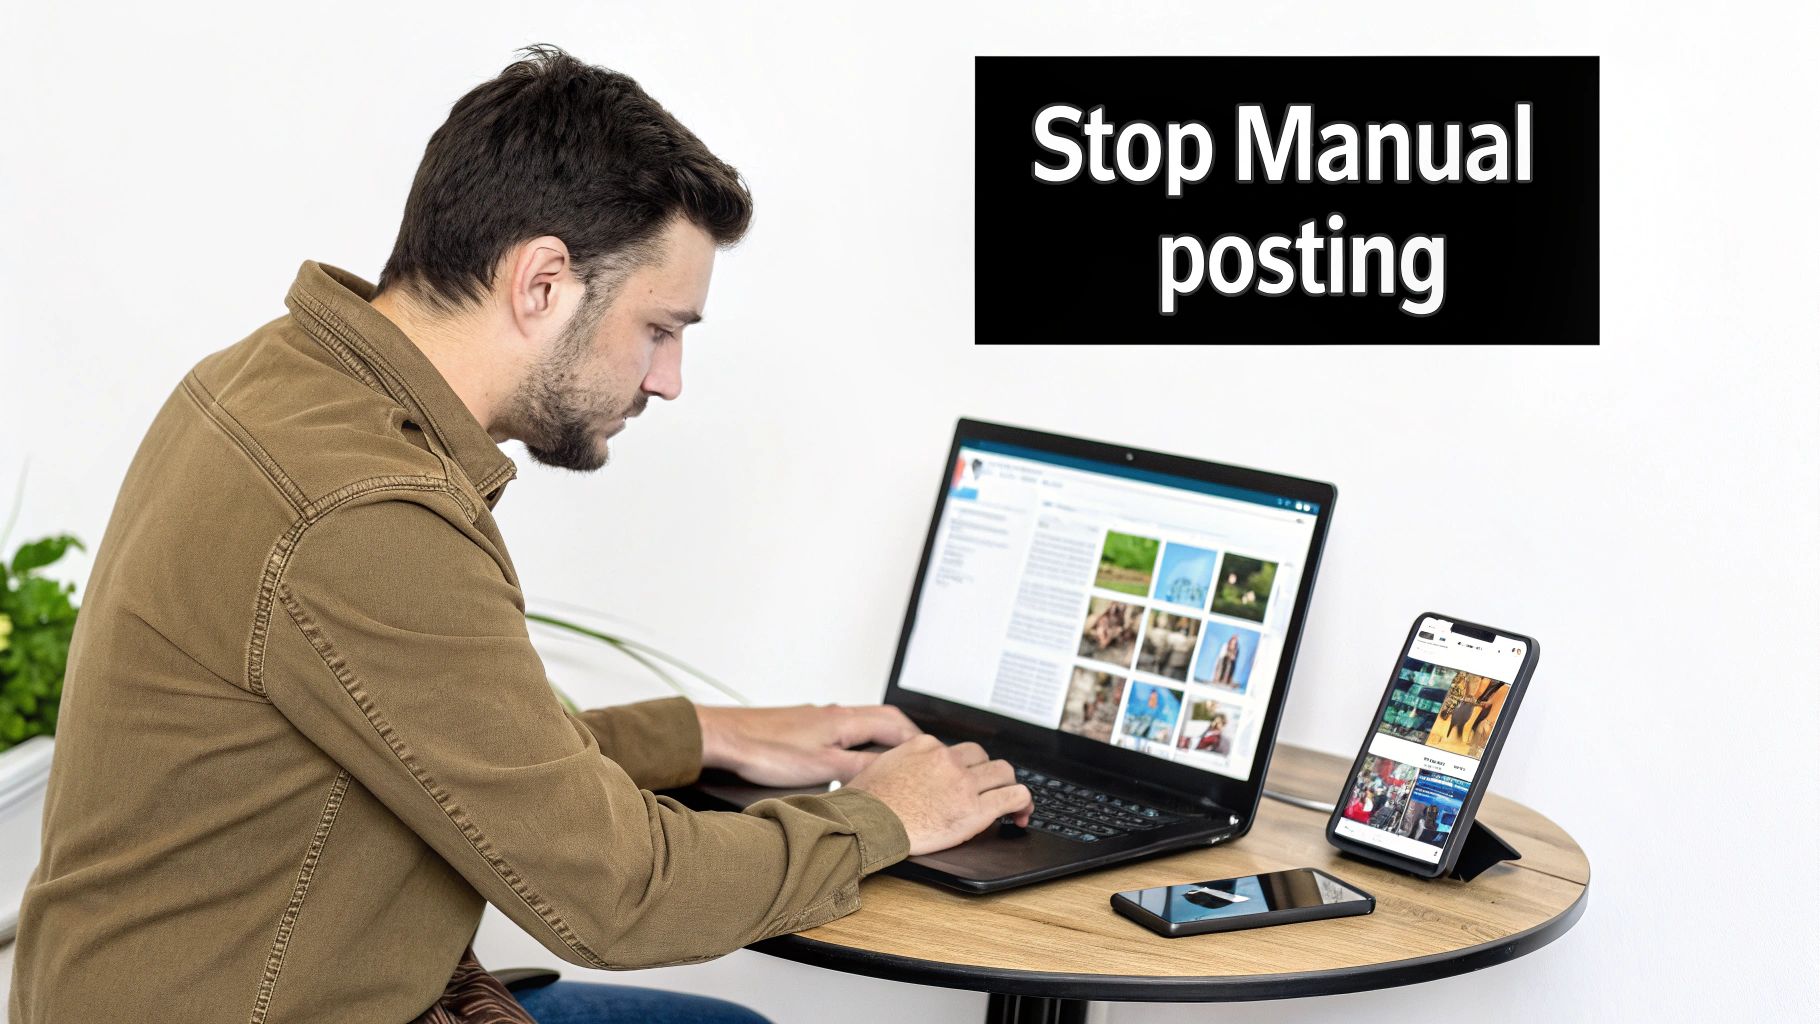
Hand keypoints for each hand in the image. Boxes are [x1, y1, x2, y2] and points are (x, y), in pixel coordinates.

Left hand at [695, 703, 921, 786]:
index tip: (933, 755)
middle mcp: (834, 713)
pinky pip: (842, 728)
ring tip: (891, 759)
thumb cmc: (765, 750)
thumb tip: (892, 772)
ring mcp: (818, 717)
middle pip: (882, 718)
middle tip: (921, 755)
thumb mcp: (822, 768)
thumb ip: (860, 768)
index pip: (895, 725)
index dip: (917, 741)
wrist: (726, 737)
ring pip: (861, 722)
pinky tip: (849, 756)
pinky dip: (858, 740)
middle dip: (906, 736)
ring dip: (881, 737)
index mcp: (844, 720)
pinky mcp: (803, 725)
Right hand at [844, 735, 1033, 855]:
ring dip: (1008, 785)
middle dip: (989, 774)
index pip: (957, 750)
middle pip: (983, 758)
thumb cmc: (865, 804)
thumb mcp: (879, 767)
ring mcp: (963, 783)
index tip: (966, 780)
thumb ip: (899, 763)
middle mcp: (947, 759)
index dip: (965, 767)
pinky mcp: (975, 809)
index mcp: (925, 746)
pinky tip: (1021, 814)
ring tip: (1012, 803)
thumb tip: (901, 770)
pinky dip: (1023, 803)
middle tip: (990, 790)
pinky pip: (1013, 796)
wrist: (867, 824)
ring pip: (1004, 772)